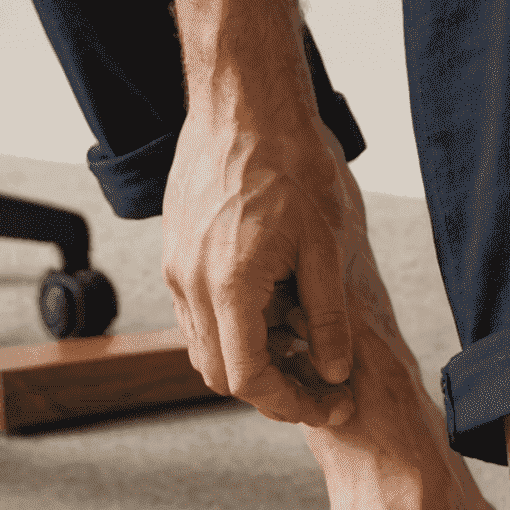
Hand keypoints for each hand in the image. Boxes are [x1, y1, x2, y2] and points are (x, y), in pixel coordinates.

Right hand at [162, 106, 357, 427]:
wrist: (245, 106)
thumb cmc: (292, 165)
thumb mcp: (327, 247)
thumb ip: (330, 319)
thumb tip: (334, 373)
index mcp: (229, 286)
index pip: (248, 380)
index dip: (291, 403)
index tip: (330, 402)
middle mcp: (190, 284)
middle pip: (220, 374)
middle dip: (271, 389)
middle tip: (320, 384)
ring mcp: (175, 269)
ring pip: (205, 347)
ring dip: (250, 359)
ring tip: (302, 344)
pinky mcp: (174, 254)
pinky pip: (197, 315)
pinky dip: (233, 328)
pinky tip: (275, 309)